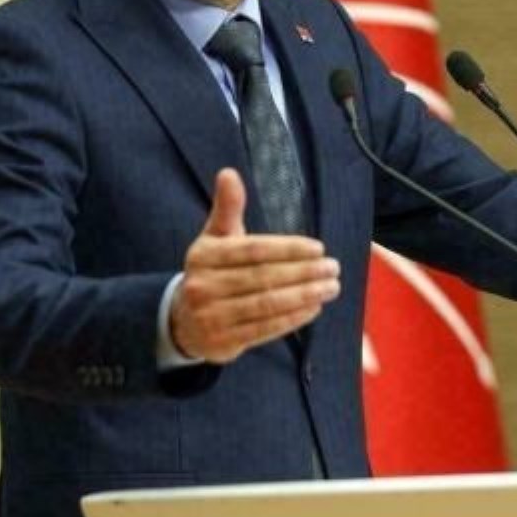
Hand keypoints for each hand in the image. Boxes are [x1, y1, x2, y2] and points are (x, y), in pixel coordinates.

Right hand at [169, 169, 339, 363]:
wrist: (183, 320)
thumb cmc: (212, 270)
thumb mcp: (216, 237)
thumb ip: (228, 208)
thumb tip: (228, 172)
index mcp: (204, 256)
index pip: (252, 250)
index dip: (288, 249)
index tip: (319, 248)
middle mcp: (203, 286)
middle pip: (262, 278)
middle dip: (303, 272)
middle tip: (333, 267)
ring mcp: (211, 317)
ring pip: (266, 305)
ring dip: (304, 296)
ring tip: (331, 287)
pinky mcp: (222, 343)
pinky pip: (264, 329)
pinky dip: (292, 319)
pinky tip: (314, 308)